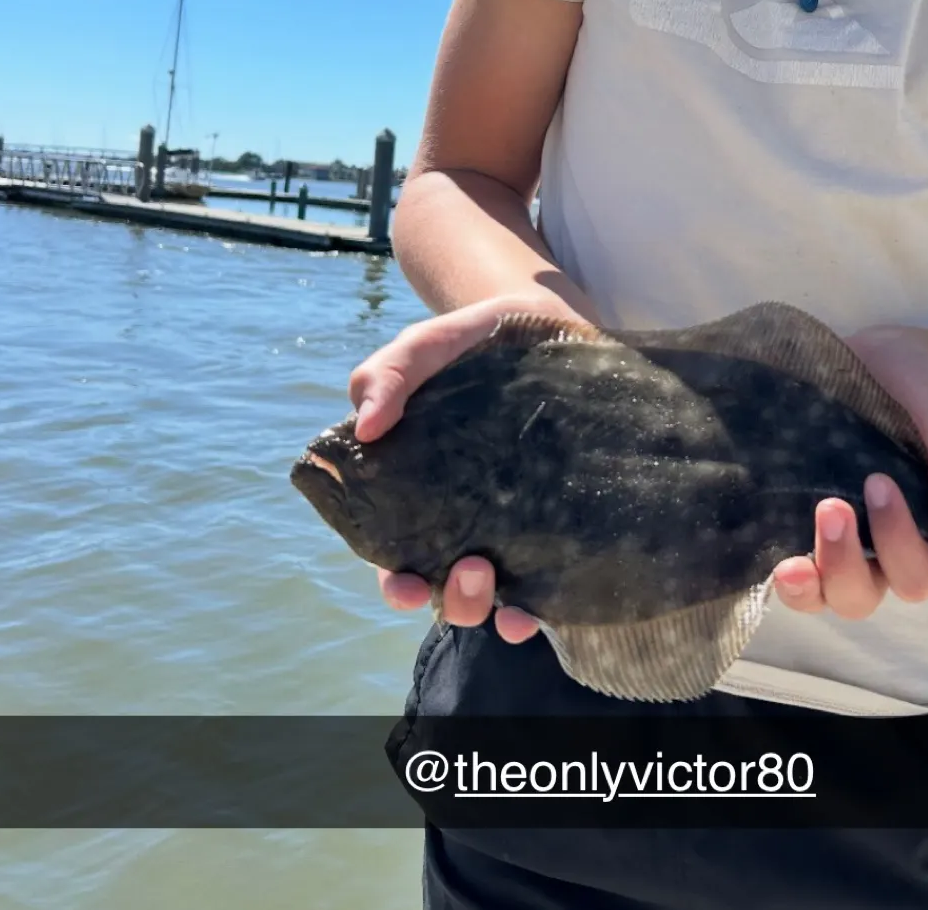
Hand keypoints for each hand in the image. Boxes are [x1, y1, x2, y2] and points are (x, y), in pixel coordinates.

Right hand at [349, 291, 588, 643]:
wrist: (546, 321)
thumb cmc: (472, 343)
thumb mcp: (424, 346)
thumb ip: (387, 376)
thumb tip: (365, 427)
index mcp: (420, 492)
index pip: (398, 555)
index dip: (397, 582)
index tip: (405, 581)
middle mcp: (468, 519)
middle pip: (449, 588)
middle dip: (453, 600)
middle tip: (470, 571)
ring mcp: (517, 522)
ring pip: (498, 594)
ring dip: (491, 606)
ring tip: (498, 575)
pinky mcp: (562, 516)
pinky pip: (551, 577)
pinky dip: (541, 604)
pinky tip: (544, 605)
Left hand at [769, 325, 927, 620]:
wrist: (882, 353)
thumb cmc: (926, 392)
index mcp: (926, 536)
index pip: (915, 574)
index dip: (898, 543)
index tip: (879, 481)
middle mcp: (876, 551)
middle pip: (861, 596)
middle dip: (845, 564)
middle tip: (833, 506)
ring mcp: (829, 541)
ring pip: (820, 595)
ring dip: (808, 587)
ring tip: (791, 564)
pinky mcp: (789, 521)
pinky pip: (785, 571)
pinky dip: (779, 576)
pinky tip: (768, 561)